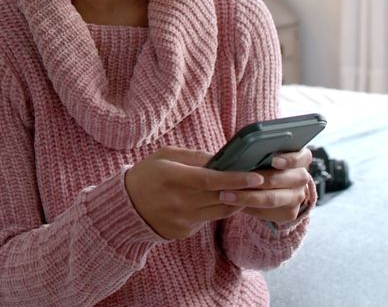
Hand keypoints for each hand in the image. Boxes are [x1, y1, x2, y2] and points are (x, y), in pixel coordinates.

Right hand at [124, 146, 265, 239]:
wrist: (125, 207)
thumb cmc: (147, 175)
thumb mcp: (164, 157)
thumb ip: (193, 156)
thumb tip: (221, 158)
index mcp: (173, 178)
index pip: (211, 180)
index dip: (235, 178)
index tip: (256, 176)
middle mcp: (179, 201)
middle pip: (220, 197)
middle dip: (243, 190)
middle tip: (262, 183)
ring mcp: (182, 219)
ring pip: (220, 212)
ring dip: (236, 202)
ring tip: (246, 191)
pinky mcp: (183, 231)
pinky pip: (208, 220)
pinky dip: (217, 210)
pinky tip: (220, 201)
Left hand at [219, 149, 312, 224]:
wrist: (272, 187)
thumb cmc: (263, 164)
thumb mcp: (265, 155)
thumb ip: (259, 151)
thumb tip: (241, 152)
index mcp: (301, 159)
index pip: (302, 157)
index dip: (289, 159)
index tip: (273, 160)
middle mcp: (302, 178)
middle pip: (280, 180)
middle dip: (256, 180)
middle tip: (232, 180)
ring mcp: (298, 197)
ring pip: (272, 199)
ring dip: (247, 197)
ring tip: (225, 195)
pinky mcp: (290, 213)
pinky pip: (268, 212)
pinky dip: (248, 207)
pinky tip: (232, 204)